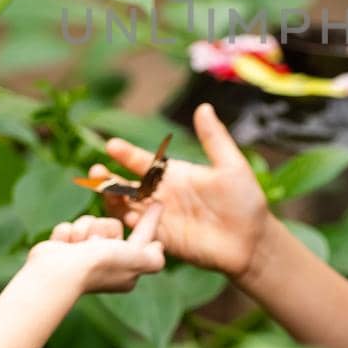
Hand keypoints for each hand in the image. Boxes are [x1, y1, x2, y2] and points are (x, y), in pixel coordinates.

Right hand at [26, 204, 165, 292]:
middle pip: (111, 225)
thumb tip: (158, 248)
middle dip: (101, 228)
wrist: (57, 272)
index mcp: (126, 270)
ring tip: (78, 245)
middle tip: (95, 243)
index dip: (149, 221)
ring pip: (90, 222)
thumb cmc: (100, 264)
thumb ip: (153, 258)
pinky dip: (67, 233)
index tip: (158, 203)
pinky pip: (70, 227)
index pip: (142, 238)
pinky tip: (63, 247)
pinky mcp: (63, 251)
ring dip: (83, 229)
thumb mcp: (137, 261)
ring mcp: (83, 258)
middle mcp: (106, 265)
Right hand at [90, 103, 270, 281]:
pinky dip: (125, 224)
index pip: (144, 162)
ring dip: (112, 200)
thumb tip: (204, 106)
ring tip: (102, 192)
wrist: (252, 240)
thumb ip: (214, 139)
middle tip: (95, 170)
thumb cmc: (245, 200)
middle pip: (127, 185)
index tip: (112, 144)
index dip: (127, 154)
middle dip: (109, 178)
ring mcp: (160, 218)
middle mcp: (162, 195)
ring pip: (127, 207)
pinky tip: (120, 217)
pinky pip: (137, 231)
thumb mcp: (230, 166)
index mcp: (174, 175)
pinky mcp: (162, 240)